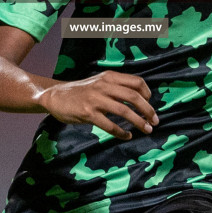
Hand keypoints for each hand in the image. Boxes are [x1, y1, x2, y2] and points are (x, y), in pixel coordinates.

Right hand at [39, 72, 157, 140]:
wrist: (56, 96)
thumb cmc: (81, 91)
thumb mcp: (99, 82)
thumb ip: (116, 87)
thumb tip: (140, 99)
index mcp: (109, 77)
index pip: (136, 81)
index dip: (147, 94)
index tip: (150, 104)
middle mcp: (104, 86)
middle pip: (133, 96)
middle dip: (148, 110)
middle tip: (155, 121)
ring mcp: (95, 99)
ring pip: (124, 111)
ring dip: (138, 122)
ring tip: (146, 130)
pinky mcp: (88, 113)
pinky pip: (110, 125)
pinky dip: (121, 132)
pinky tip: (127, 136)